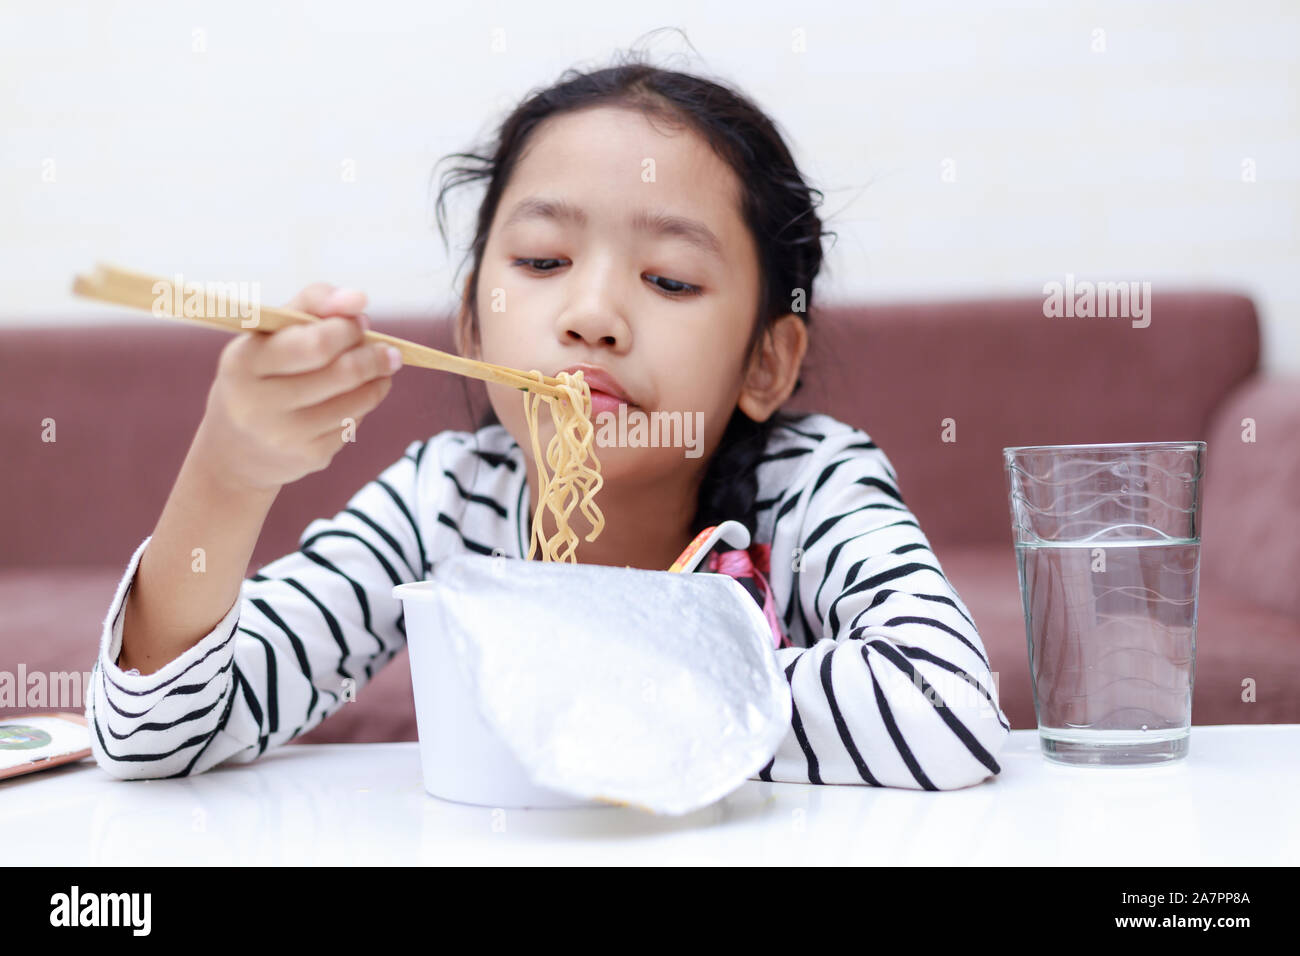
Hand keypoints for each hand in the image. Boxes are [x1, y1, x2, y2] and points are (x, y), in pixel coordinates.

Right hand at [193, 283, 401, 492]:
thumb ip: (311, 305)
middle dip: (373, 355)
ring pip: (357, 400)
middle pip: (342, 373)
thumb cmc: (260, 375)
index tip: (362, 321)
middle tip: (387, 349)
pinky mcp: (311, 456)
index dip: (347, 329)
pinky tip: (358, 394)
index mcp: (245, 362)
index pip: (314, 344)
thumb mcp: (268, 335)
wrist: (235, 449)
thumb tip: (357, 299)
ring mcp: (286, 435)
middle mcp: (260, 403)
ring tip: (382, 366)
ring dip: (378, 379)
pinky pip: (354, 422)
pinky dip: (365, 403)